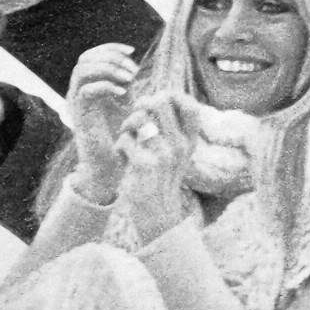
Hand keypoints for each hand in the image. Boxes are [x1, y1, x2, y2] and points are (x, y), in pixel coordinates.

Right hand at [66, 43, 138, 202]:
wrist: (111, 167)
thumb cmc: (121, 138)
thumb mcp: (127, 106)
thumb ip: (126, 87)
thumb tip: (133, 69)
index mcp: (87, 88)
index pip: (91, 55)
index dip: (110, 49)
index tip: (133, 52)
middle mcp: (77, 93)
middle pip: (85, 58)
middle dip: (111, 57)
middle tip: (132, 70)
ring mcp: (76, 103)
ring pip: (82, 70)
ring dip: (108, 68)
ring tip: (129, 79)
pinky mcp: (79, 116)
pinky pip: (86, 90)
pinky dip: (105, 85)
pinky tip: (123, 93)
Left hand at [115, 92, 200, 244]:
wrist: (158, 212)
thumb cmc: (162, 178)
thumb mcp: (176, 153)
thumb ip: (172, 128)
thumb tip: (156, 97)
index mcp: (189, 141)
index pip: (190, 104)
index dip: (170, 97)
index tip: (157, 105)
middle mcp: (180, 145)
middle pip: (159, 102)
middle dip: (142, 105)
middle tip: (136, 119)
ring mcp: (163, 155)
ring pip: (139, 118)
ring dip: (127, 124)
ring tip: (126, 135)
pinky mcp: (145, 165)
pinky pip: (124, 140)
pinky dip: (119, 146)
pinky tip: (123, 156)